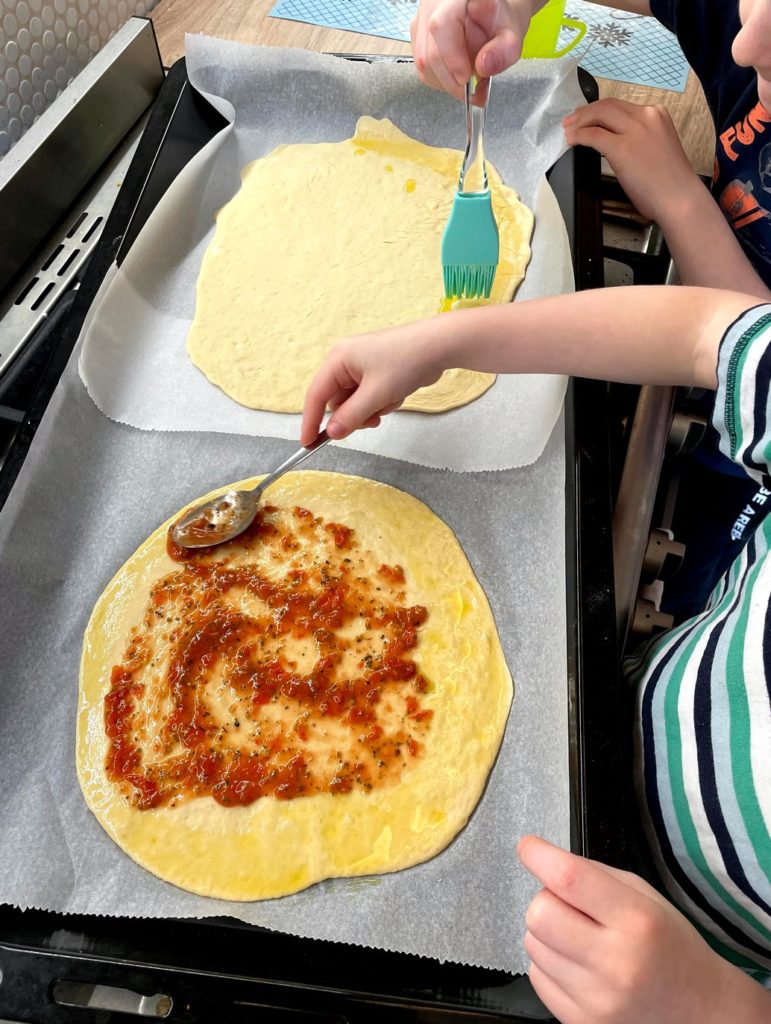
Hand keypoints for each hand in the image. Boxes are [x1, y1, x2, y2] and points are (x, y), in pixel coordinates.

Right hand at [300, 320, 448, 444]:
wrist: (440, 346)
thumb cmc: (406, 362)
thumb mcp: (375, 395)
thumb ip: (351, 417)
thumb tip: (331, 433)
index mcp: (338, 359)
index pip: (316, 395)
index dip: (310, 421)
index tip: (307, 443)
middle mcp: (346, 361)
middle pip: (337, 402)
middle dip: (354, 415)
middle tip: (373, 419)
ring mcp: (362, 367)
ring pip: (355, 403)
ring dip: (371, 410)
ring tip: (389, 401)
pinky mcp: (377, 373)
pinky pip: (370, 398)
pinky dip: (382, 403)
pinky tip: (397, 394)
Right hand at [410, 0, 534, 99]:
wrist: (491, 17)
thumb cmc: (499, 21)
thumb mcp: (511, 34)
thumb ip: (503, 50)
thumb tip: (484, 66)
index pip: (442, 26)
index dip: (452, 58)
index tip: (467, 78)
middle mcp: (432, 5)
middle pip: (428, 52)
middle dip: (452, 80)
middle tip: (472, 88)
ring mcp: (421, 20)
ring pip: (423, 63)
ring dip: (446, 81)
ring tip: (468, 78)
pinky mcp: (418, 36)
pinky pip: (422, 67)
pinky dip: (440, 79)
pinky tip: (456, 75)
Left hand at [518, 835, 770, 1023]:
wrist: (700, 1012)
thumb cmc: (670, 946)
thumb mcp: (645, 897)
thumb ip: (594, 876)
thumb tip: (544, 862)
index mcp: (636, 920)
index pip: (569, 879)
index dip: (540, 856)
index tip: (529, 847)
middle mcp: (615, 963)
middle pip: (540, 913)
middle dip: (547, 899)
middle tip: (569, 905)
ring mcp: (596, 1000)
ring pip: (533, 944)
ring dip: (547, 933)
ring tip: (580, 938)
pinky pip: (537, 977)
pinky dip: (549, 964)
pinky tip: (578, 965)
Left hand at [562, 99, 701, 224]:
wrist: (679, 197)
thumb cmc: (670, 182)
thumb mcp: (657, 146)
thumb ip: (639, 137)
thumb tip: (614, 140)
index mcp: (657, 115)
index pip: (621, 106)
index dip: (600, 110)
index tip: (587, 116)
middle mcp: (646, 116)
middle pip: (607, 105)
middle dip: (585, 112)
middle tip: (571, 121)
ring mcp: (634, 130)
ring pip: (599, 115)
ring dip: (580, 121)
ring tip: (569, 129)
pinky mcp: (622, 147)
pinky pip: (593, 135)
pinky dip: (579, 136)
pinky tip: (573, 140)